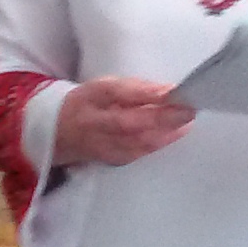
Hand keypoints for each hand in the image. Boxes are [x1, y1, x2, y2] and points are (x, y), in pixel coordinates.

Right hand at [49, 75, 197, 167]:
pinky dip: (158, 143)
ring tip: (187, 121)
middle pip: (128, 123)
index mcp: (91, 96)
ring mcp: (99, 145)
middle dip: (162, 117)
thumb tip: (170, 91)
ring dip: (165, 133)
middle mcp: (93, 122)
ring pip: (135, 143)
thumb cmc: (90, 103)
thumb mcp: (106, 86)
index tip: (171, 91)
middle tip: (189, 110)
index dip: (144, 93)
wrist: (59, 132)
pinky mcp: (109, 160)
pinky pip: (137, 153)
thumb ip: (136, 89)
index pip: (117, 93)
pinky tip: (174, 134)